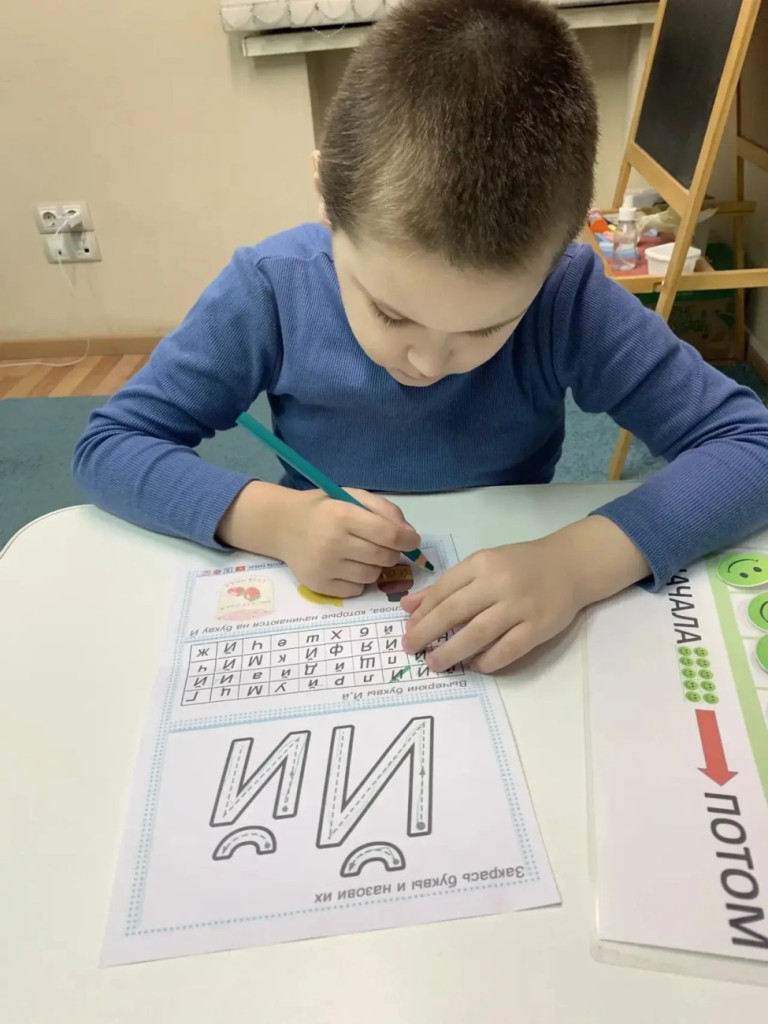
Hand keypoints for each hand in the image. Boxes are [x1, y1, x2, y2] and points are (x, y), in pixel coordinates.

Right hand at [217, 481, 420, 597]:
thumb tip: (410, 535)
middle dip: (391, 552)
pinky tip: (347, 566)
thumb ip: (384, 510)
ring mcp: (325, 567)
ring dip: (375, 566)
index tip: (412, 541)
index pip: (389, 535)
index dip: (408, 540)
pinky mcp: (319, 586)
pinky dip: (359, 581)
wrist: (282, 526)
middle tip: (383, 545)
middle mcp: (333, 543)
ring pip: (372, 576)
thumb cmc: (324, 509)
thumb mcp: (352, 497)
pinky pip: (356, 590)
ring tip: (361, 554)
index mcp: (342, 516)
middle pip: (384, 557)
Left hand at [401, 517, 648, 672]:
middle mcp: (499, 583)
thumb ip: (447, 585)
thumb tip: (408, 607)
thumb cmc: (520, 565)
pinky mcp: (539, 627)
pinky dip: (488, 661)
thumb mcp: (482, 564)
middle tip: (410, 649)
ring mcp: (520, 606)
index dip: (422, 613)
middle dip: (427, 633)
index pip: (443, 590)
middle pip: (454, 612)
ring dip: (451, 652)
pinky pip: (508, 650)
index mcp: (482, 563)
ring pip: (477, 634)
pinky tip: (475, 666)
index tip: (407, 630)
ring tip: (435, 663)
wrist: (570, 564)